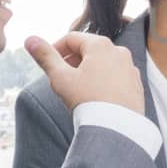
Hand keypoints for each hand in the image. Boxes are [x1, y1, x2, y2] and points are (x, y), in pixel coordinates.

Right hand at [24, 32, 143, 112]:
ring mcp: (130, 68)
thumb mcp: (60, 78)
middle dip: (72, 61)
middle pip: (88, 50)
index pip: (71, 38)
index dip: (55, 50)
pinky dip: (103, 82)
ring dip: (87, 71)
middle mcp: (119, 52)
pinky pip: (115, 77)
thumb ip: (45, 57)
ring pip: (103, 63)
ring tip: (77, 90)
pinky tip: (95, 98)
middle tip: (60, 79)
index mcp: (101, 45)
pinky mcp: (136, 84)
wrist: (117, 129)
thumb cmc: (87, 101)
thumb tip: (30, 39)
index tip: (48, 64)